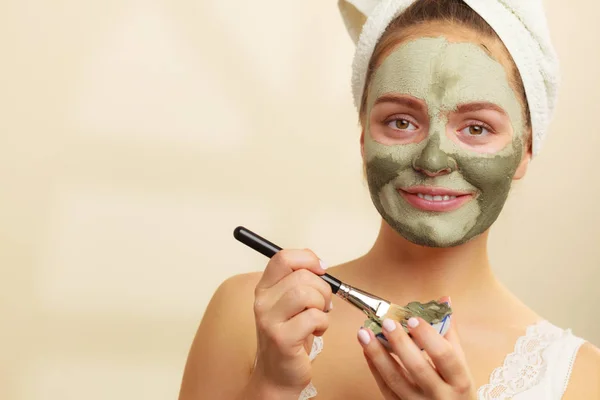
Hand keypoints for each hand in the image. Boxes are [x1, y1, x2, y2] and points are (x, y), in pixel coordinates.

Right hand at [250, 249, 331, 394]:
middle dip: (322, 288)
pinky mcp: (281, 338)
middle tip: (323, 304)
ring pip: (307, 294)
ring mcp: (269, 320)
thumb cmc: (291, 335)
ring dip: (323, 305)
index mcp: (265, 288)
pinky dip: (323, 323)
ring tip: (319, 317)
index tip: (321, 269)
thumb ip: (299, 280)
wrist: (279, 375)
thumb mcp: (291, 303)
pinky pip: (313, 317)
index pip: (283, 257)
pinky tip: (316, 331)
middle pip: (301, 275)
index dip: (307, 258)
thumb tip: (318, 262)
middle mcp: (262, 301)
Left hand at [358, 302, 475, 398]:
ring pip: (395, 380)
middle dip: (400, 343)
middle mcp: (440, 396)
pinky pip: (385, 388)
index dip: (429, 336)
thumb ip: (449, 333)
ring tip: (365, 333)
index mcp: (459, 381)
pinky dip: (374, 367)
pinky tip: (367, 349)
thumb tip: (444, 300)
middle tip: (387, 322)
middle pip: (418, 368)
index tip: (413, 318)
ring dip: (378, 354)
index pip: (445, 356)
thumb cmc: (456, 390)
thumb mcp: (461, 365)